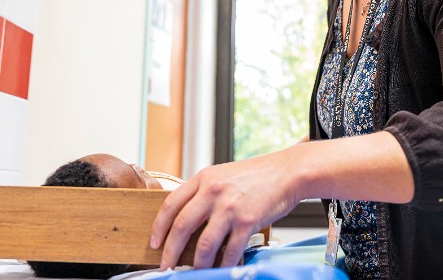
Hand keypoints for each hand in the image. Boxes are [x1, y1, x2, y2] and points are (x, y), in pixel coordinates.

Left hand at [150, 152, 299, 268]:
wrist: (287, 172)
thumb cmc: (257, 175)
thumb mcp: (223, 175)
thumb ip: (204, 192)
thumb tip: (186, 219)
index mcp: (204, 178)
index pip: (171, 204)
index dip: (159, 227)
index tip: (154, 243)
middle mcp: (213, 191)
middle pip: (181, 226)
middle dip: (170, 252)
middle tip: (166, 267)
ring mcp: (229, 207)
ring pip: (203, 245)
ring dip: (196, 265)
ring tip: (194, 272)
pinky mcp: (247, 221)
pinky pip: (229, 251)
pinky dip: (223, 265)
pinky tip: (220, 269)